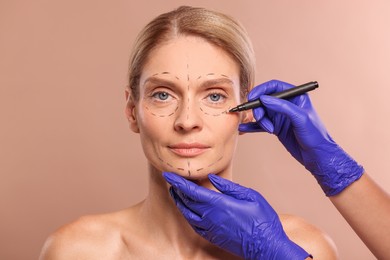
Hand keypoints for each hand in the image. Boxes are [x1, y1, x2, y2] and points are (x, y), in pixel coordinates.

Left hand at [163, 172, 310, 259]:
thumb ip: (228, 186)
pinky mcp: (212, 237)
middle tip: (171, 181)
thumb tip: (211, 178)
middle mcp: (210, 217)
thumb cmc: (261, 220)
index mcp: (219, 204)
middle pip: (186, 201)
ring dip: (179, 202)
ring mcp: (210, 228)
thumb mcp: (249, 195)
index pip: (191, 191)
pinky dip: (187, 215)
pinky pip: (193, 225)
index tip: (167, 175)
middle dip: (176, 190)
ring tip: (175, 193)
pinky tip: (187, 210)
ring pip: (187, 214)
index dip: (178, 182)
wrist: (265, 246)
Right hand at [239, 80, 363, 195]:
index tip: (252, 97)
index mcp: (295, 96)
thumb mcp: (300, 117)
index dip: (261, 90)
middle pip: (265, 100)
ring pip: (262, 113)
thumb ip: (282, 106)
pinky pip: (261, 124)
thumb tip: (264, 99)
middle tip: (260, 118)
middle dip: (259, 109)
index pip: (274, 87)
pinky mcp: (276, 127)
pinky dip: (252, 126)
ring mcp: (281, 116)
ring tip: (268, 129)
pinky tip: (244, 128)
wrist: (316, 155)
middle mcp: (287, 104)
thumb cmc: (315, 134)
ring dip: (260, 120)